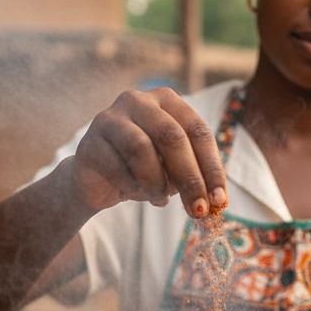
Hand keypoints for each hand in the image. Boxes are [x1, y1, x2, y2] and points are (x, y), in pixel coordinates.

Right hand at [69, 87, 226, 216]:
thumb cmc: (144, 170)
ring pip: (141, 149)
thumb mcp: (175, 170)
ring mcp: (110, 118)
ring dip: (156, 182)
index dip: (211, 167)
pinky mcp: (89, 141)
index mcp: (167, 100)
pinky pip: (116, 167)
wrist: (97, 181)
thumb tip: (215, 201)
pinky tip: (133, 192)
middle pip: (172, 137)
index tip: (220, 201)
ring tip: (158, 197)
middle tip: (198, 210)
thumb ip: (194, 177)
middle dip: (189, 178)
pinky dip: (131, 187)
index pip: (198, 131)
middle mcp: (138, 101)